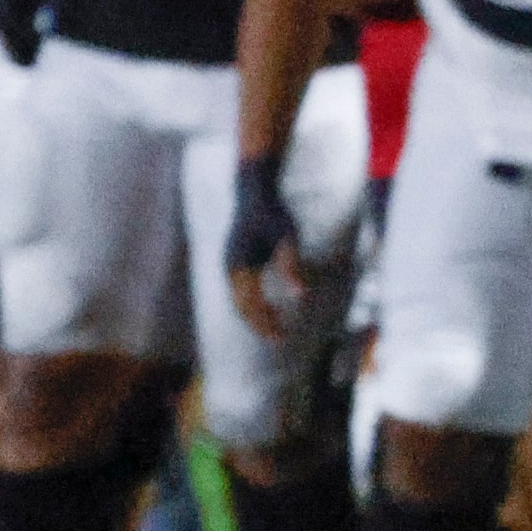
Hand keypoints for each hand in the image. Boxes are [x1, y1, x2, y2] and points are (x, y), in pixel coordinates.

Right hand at [224, 155, 301, 341]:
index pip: (252, 306)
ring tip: (278, 327)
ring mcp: (230, 265)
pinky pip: (242, 291)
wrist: (253, 190)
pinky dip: (254, 303)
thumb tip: (302, 295)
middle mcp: (230, 269)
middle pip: (243, 307)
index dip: (266, 323)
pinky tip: (270, 307)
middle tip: (280, 339)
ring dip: (257, 315)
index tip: (281, 337)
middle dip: (260, 324)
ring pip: (240, 300)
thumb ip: (291, 266)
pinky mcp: (235, 261)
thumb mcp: (287, 237)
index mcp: (239, 267)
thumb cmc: (273, 212)